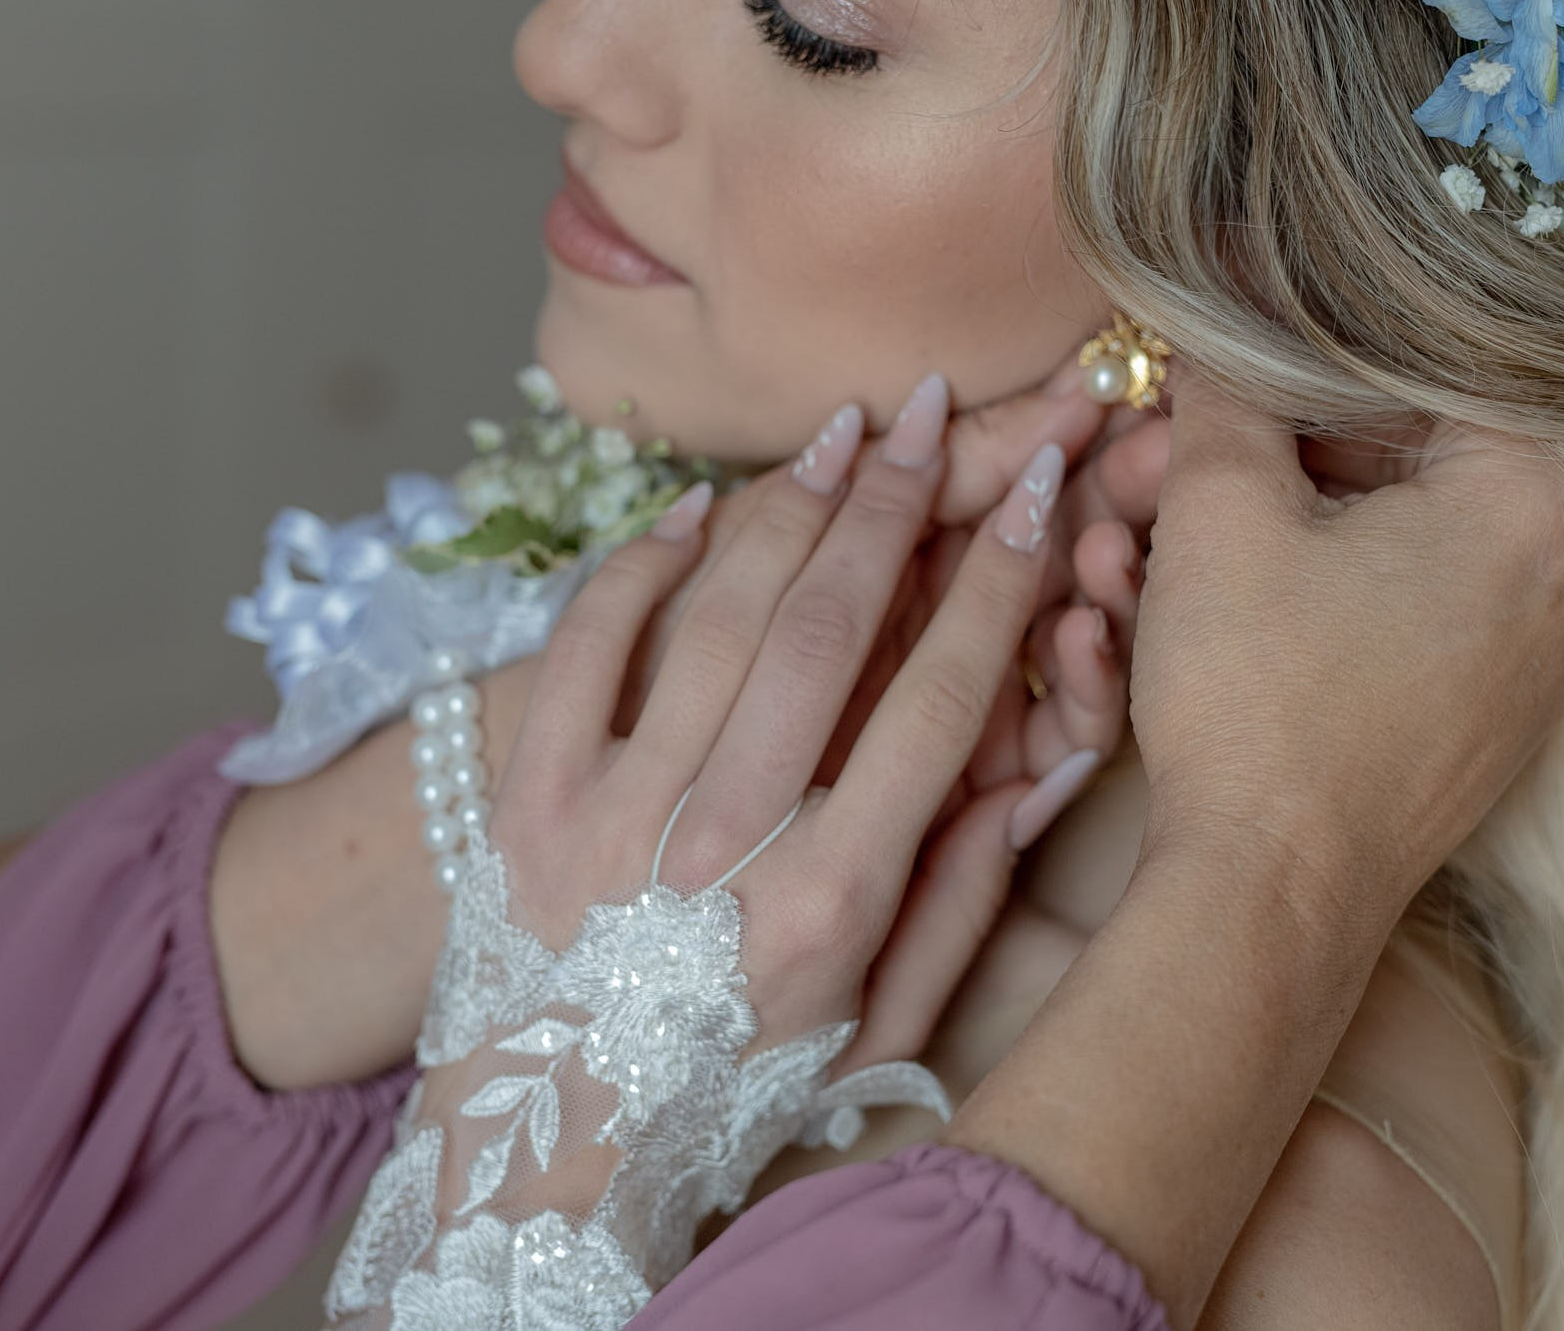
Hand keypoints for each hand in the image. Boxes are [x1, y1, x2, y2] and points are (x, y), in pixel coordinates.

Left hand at [495, 406, 1073, 1064]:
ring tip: (840, 429)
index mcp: (834, 900)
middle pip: (832, 626)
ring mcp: (615, 811)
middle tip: (937, 412)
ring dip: (788, 505)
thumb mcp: (874, 1027)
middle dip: (896, 500)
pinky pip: (587, 646)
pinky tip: (698, 509)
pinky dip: (642, 565)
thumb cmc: (731, 1090)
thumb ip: (955, 902)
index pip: (940, 698)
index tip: (1034, 491)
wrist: (546, 1152)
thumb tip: (1026, 771)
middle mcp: (727, 843)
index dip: (997, 578)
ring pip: (720, 614)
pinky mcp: (529, 799)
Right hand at [1129, 375, 1563, 928]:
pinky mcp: (1506, 706)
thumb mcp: (1221, 517)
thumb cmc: (1259, 704)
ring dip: (1293, 515)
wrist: (1273, 889)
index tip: (1227, 365)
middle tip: (1174, 457)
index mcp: (1545, 494)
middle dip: (1281, 448)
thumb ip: (1226, 396)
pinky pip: (1424, 599)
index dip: (1304, 360)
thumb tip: (1216, 342)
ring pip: (1411, 526)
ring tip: (1174, 532)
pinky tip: (1236, 589)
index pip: (1431, 363)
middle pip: (1420, 447)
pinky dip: (1336, 581)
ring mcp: (1552, 646)